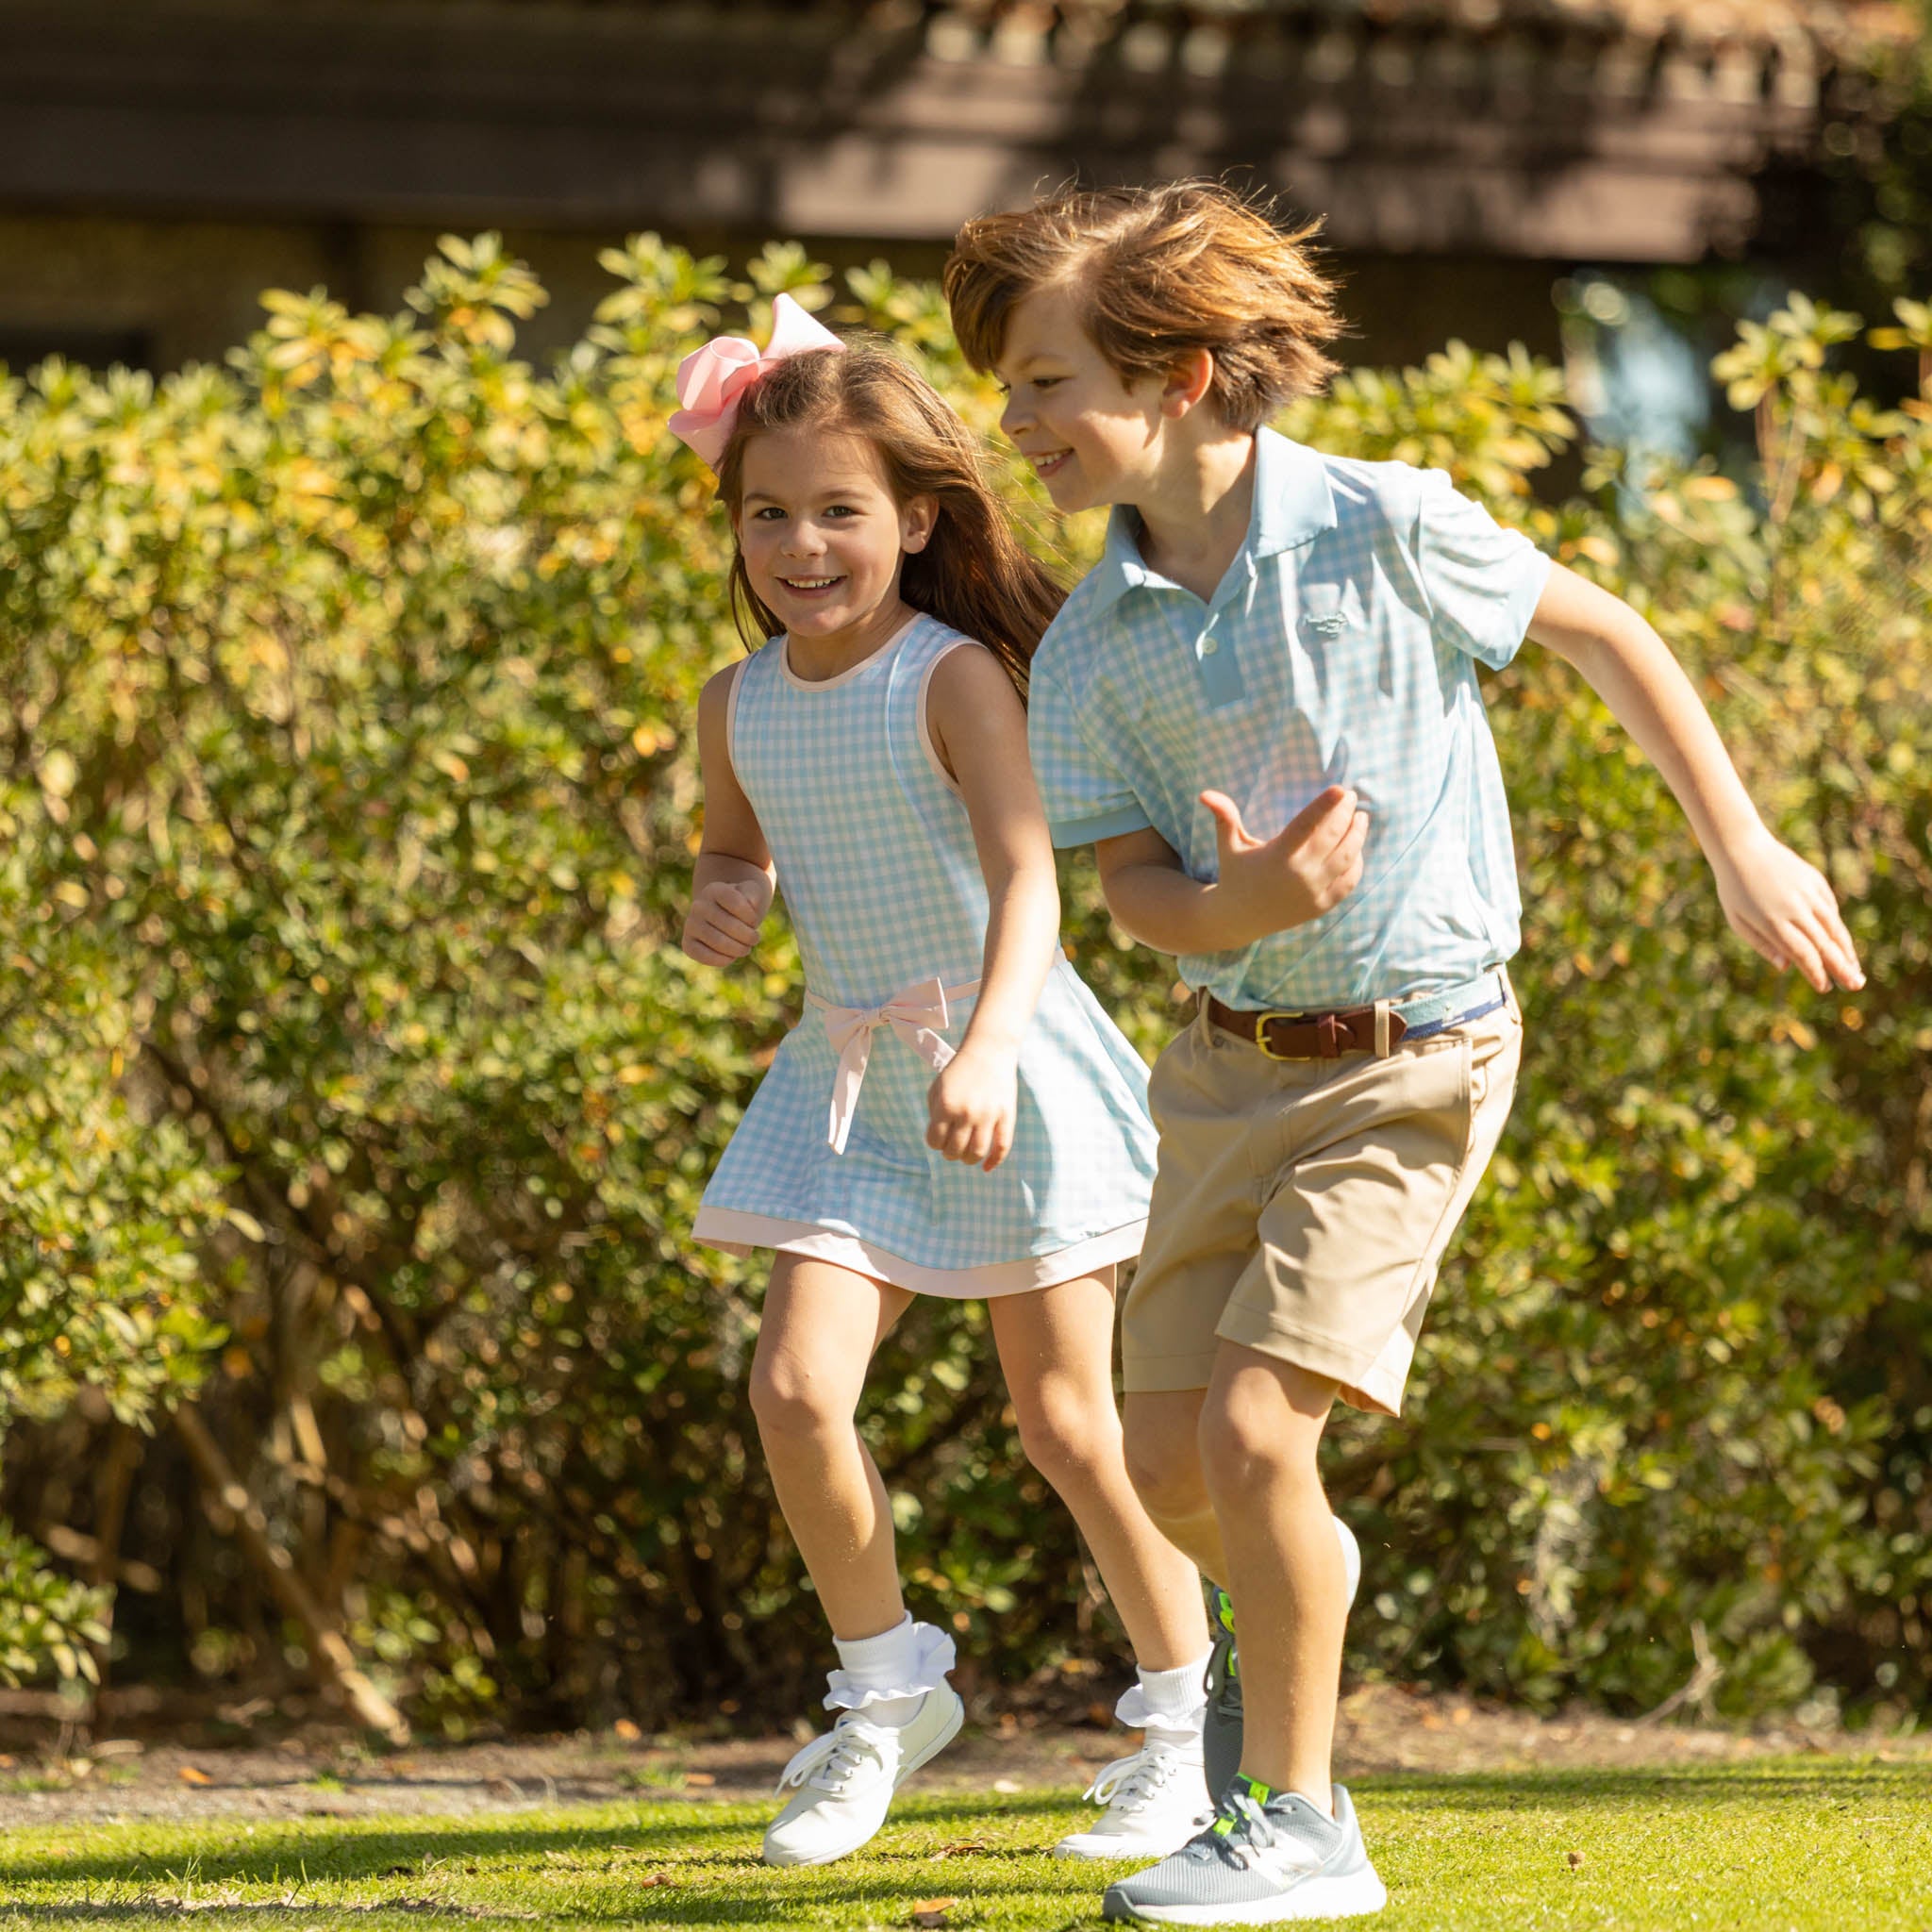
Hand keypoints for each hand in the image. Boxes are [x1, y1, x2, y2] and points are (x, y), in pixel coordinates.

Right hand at [682, 877, 770, 966]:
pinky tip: (731, 957)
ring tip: (745, 949)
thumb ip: (754, 893)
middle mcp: (698, 905)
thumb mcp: (752, 893)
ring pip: (718, 941)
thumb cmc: (742, 905)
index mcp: (714, 890)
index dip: (751, 916)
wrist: (725, 916)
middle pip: (728, 924)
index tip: (754, 921)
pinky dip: (722, 960)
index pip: (735, 902)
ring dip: (738, 949)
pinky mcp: (687, 943)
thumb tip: (750, 903)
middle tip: (754, 939)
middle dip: (748, 936)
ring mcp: (691, 924)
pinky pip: (703, 955)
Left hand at [926, 1042, 1017, 1170]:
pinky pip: (1002, 1147)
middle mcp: (967, 1112)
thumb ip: (934, 1113)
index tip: (938, 1138)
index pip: (935, 1140)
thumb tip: (938, 1141)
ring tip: (965, 1155)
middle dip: (950, 1153)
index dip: (934, 1143)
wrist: (988, 1050)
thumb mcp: (938, 1087)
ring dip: (968, 1159)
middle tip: (951, 1148)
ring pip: (976, 1153)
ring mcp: (988, 1115)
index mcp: (946, 1105)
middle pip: (955, 1150)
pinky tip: (985, 1168)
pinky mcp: (1006, 1116)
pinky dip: (994, 1162)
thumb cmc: (959, 1070)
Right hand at [1199, 785, 1368, 941]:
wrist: (1239, 919)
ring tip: (1360, 817)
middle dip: (1346, 812)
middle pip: (1334, 835)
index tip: (1341, 789)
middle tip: (1350, 796)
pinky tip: (1357, 846)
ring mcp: (1313, 891)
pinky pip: (1350, 880)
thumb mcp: (1229, 845)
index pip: (1307, 824)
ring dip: (1358, 833)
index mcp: (1277, 856)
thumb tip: (1205, 793)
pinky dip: (1358, 861)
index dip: (1325, 805)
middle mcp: (1299, 874)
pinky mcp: (1322, 905)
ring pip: (1348, 856)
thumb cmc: (1235, 874)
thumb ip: (1224, 817)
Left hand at [1711, 827, 1863, 992]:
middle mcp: (1795, 908)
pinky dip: (1835, 926)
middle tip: (1856, 985)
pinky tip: (1839, 941)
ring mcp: (1808, 893)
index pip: (1802, 953)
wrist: (1742, 847)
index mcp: (1773, 921)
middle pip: (1824, 943)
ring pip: (1834, 926)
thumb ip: (1763, 945)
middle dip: (1842, 967)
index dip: (1816, 972)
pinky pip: (1829, 908)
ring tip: (1855, 968)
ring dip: (1846, 949)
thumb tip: (1787, 967)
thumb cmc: (1733, 890)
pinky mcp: (1815, 880)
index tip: (1825, 987)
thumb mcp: (1738, 921)